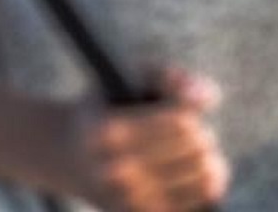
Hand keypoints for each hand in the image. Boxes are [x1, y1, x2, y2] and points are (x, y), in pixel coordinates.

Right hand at [51, 68, 229, 211]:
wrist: (67, 157)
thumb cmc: (106, 110)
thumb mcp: (124, 80)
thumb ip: (167, 77)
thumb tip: (205, 96)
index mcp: (108, 131)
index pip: (182, 121)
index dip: (188, 112)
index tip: (182, 112)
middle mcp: (115, 169)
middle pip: (197, 148)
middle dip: (202, 136)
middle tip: (195, 134)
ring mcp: (129, 200)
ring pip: (205, 178)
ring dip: (211, 163)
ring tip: (200, 155)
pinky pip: (197, 204)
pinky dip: (204, 190)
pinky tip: (197, 178)